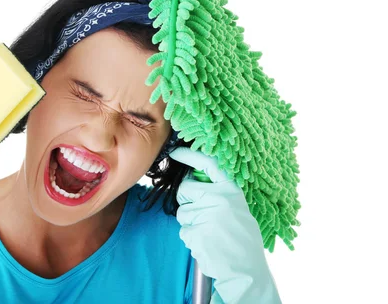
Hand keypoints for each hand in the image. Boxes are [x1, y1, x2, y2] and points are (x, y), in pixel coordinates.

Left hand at [170, 146, 280, 303]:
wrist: (246, 270)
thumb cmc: (242, 239)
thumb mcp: (238, 208)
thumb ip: (220, 193)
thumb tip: (194, 180)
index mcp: (231, 190)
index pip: (207, 164)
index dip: (189, 155)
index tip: (176, 151)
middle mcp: (218, 198)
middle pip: (185, 188)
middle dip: (186, 199)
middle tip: (202, 213)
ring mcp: (206, 215)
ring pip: (181, 210)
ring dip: (189, 221)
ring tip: (209, 232)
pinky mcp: (196, 232)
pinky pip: (183, 229)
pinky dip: (191, 237)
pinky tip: (206, 243)